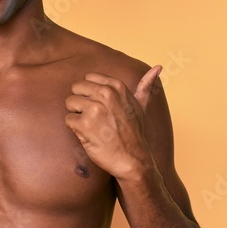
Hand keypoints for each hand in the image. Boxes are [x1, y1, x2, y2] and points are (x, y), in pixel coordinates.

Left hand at [64, 65, 161, 179]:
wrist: (132, 160)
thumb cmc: (134, 133)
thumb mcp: (142, 106)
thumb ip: (146, 86)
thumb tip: (158, 67)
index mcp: (117, 87)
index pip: (88, 78)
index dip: (90, 93)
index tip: (100, 106)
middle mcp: (106, 94)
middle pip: (76, 88)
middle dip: (80, 103)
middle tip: (94, 118)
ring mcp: (94, 108)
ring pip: (70, 103)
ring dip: (77, 116)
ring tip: (92, 127)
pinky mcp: (84, 124)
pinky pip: (68, 119)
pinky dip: (75, 129)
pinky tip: (88, 135)